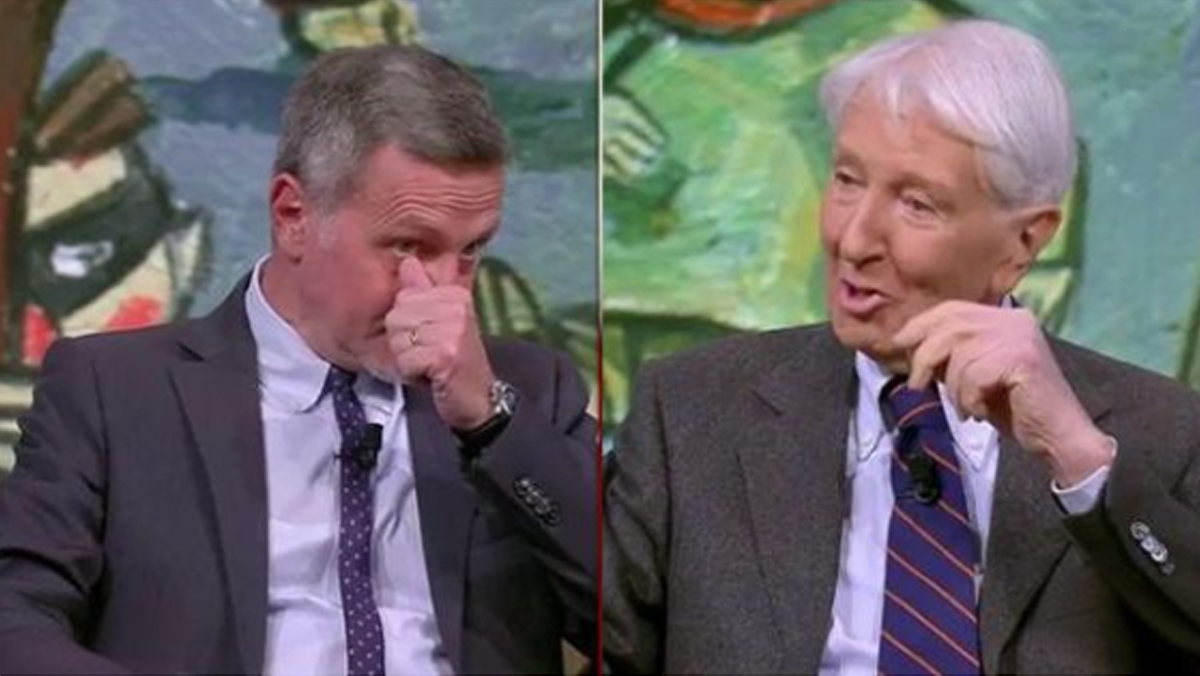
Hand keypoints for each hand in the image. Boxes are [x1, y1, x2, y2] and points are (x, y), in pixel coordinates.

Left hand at [385, 256, 495, 429]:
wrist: (478, 398)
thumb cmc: (455, 361)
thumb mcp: (440, 322)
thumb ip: (422, 291)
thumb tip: (407, 262)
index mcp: (455, 294)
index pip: (403, 297)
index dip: (407, 324)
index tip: (429, 337)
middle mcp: (457, 307)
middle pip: (396, 317)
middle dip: (404, 342)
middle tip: (429, 354)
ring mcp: (453, 330)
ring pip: (397, 339)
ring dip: (407, 359)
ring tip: (430, 364)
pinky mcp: (446, 355)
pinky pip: (405, 360)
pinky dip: (412, 374)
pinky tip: (432, 376)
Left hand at [890, 301, 1113, 486]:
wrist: (1057, 437)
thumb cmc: (1013, 408)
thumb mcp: (973, 374)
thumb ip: (950, 355)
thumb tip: (907, 345)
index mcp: (1004, 317)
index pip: (952, 309)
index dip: (920, 325)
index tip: (898, 343)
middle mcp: (1015, 320)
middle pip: (951, 325)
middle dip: (925, 355)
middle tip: (917, 384)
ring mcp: (1021, 337)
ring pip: (960, 353)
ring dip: (954, 388)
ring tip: (965, 408)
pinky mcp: (1023, 359)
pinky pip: (975, 375)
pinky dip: (969, 399)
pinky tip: (979, 413)